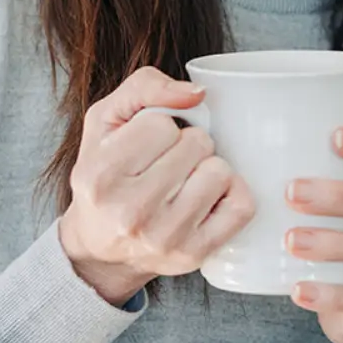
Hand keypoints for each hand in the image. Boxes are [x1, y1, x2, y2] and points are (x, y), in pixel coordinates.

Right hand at [57, 67, 256, 306]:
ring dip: (208, 168)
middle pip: (196, 144)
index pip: (162, 124)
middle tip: (167, 164)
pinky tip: (208, 198)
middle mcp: (130, 211)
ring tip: (185, 181)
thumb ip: (143, 88)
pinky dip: (231, 193)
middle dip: (187, 145)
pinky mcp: (194, 254)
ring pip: (220, 171)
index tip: (147, 146)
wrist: (101, 247)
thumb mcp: (105, 122)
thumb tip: (197, 93)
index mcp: (100, 175)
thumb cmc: (104, 177)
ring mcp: (164, 237)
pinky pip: (241, 205)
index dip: (160, 127)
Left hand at [285, 125, 342, 342]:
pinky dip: (331, 294)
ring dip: (332, 243)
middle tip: (291, 194)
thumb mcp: (334, 203)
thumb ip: (308, 173)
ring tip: (290, 241)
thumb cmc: (339, 233)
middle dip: (338, 197)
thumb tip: (238, 139)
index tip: (334, 138)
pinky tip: (298, 290)